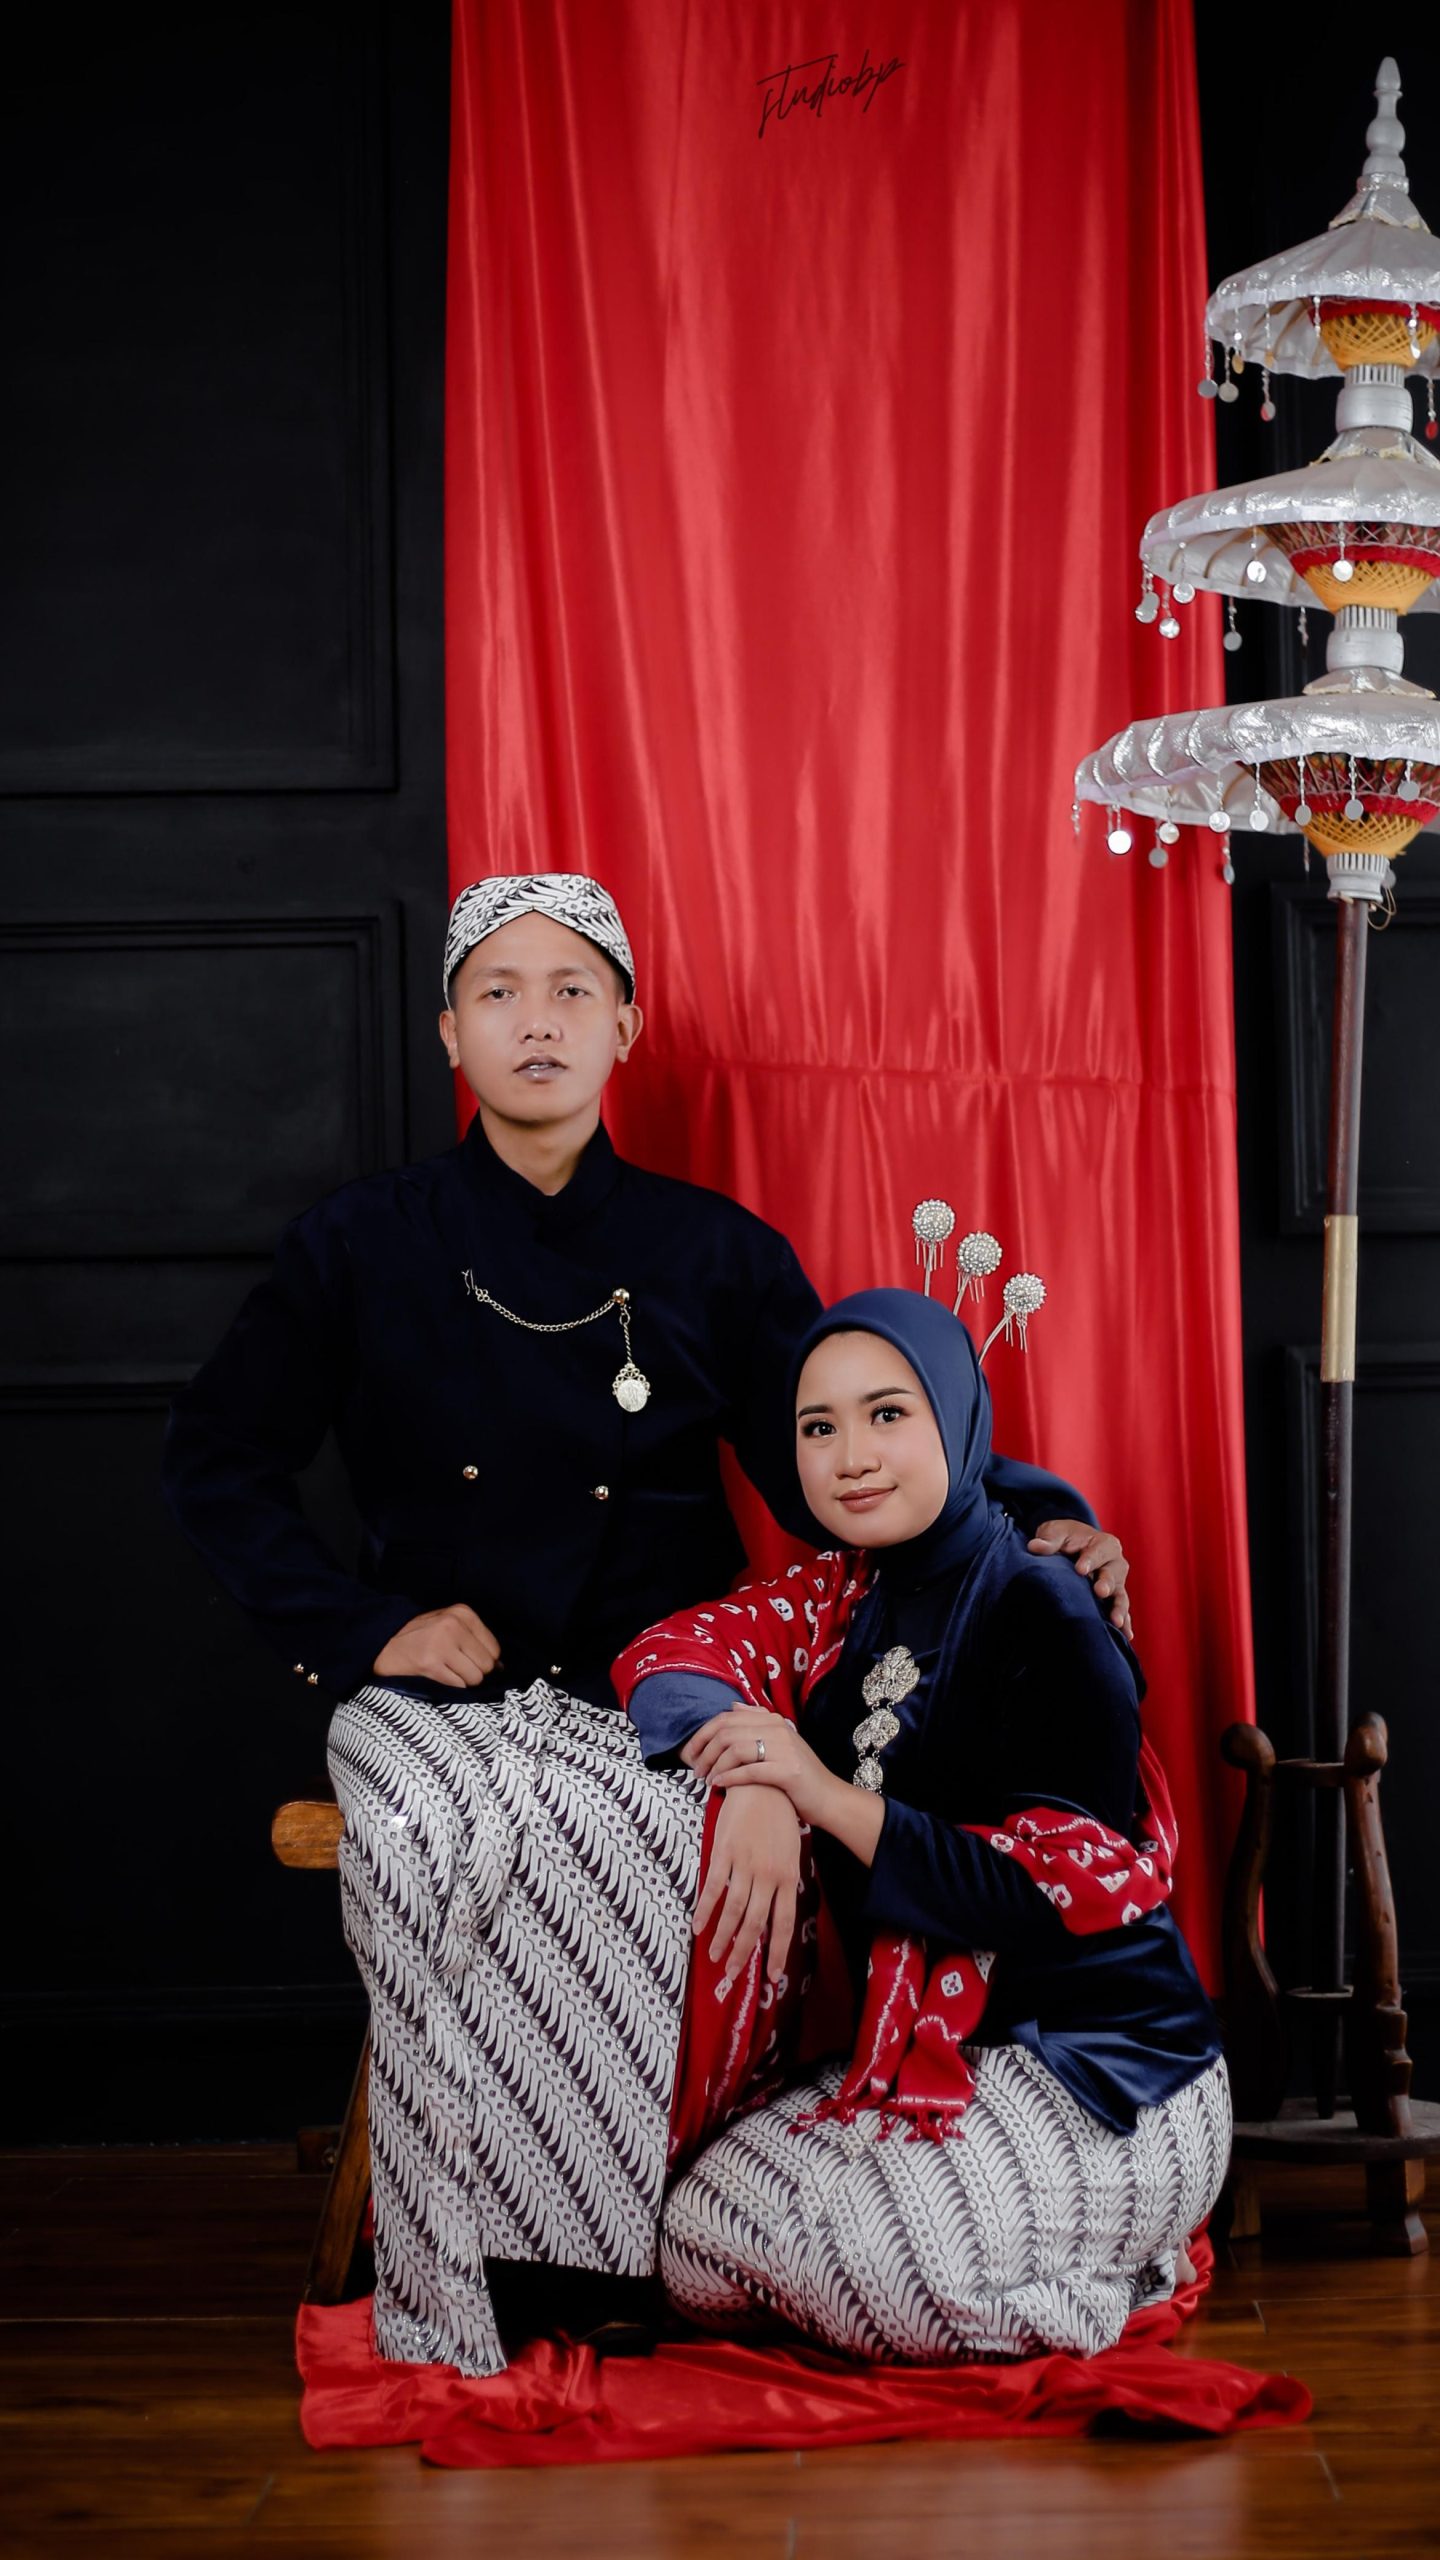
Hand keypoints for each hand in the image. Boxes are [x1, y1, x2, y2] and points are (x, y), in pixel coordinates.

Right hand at [373, 1604, 500, 1687]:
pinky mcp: (430, 1664)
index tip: (469, 1661)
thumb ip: (474, 1640)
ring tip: (447, 1672)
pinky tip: (438, 1677)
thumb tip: (501, 1667)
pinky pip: (458, 1686)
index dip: (485, 1661)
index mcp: (462, 1613)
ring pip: (475, 1678)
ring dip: (464, 1682)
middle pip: (487, 1665)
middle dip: (476, 1672)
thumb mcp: (448, 1624)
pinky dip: (452, 1687)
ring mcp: (442, 1645)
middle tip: (457, 1668)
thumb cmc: (420, 1636)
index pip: (494, 1648)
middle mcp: (454, 1625)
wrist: (382, 1642)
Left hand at [683, 1706, 839, 1826]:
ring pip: (736, 1749)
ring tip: (706, 1779)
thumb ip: (757, 1723)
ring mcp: (785, 1749)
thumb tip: (733, 1704)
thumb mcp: (780, 1742)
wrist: (829, 1798)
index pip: (727, 1717)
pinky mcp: (788, 1771)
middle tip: (695, 1770)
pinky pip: (750, 1771)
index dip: (703, 1734)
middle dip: (704, 1751)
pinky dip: (729, 1777)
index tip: (691, 1752)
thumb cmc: (799, 1774)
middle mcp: (779, 1729)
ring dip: (714, 1765)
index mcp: (774, 1720)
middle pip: (727, 1732)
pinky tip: (719, 1785)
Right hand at [692, 1787, 802, 1987]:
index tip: (770, 1977)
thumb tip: (777, 1915)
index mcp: (788, 1878)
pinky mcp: (725, 1852)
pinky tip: (697, 1926)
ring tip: (713, 1956)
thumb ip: (783, 1884)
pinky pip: (714, 1887)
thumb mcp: (789, 1854)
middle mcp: (768, 1875)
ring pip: (733, 1910)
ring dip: (722, 1937)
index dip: (776, 1952)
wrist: (763, 1785)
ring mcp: (746, 1864)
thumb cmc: (779, 1821)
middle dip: (742, 1952)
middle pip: (755, 1923)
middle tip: (731, 1974)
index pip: (783, 1924)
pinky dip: (705, 1910)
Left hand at [1028, 1518, 1132, 1638]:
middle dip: (1106, 1583)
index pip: (1098, 1550)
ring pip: (1120, 1595)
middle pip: (1113, 1574)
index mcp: (1103, 1543)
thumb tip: (1034, 1546)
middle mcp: (1115, 1563)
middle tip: (1100, 1592)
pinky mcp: (1113, 1599)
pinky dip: (1124, 1623)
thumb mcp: (1056, 1533)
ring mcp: (1116, 1583)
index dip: (1090, 1559)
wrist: (1071, 1547)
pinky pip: (1120, 1610)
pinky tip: (1126, 1636)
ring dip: (1118, 1608)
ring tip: (1116, 1621)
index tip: (1080, 1570)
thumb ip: (1049, 1540)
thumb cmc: (1064, 1538)